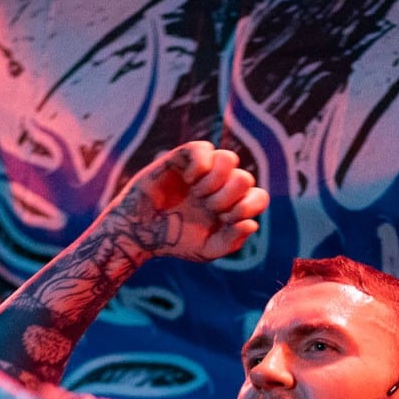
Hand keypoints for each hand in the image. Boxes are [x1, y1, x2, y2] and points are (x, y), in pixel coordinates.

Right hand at [99, 140, 267, 264]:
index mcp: (231, 206)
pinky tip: (188, 179)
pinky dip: (199, 165)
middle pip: (245, 177)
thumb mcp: (206, 250)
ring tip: (197, 193)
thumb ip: (232, 241)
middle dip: (227, 196)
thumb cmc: (173, 240)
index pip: (259, 197)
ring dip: (215, 180)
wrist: (139, 230)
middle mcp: (221, 185)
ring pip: (229, 158)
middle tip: (207, 207)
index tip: (225, 219)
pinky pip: (204, 149)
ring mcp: (204, 169)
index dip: (247, 206)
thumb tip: (252, 224)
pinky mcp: (184, 157)